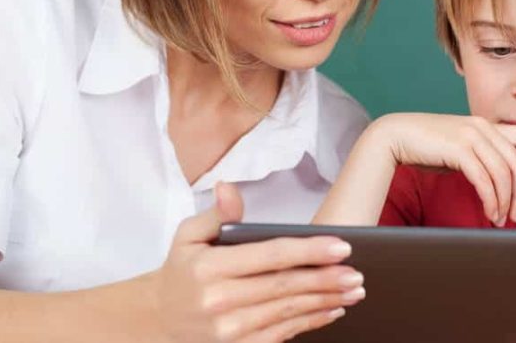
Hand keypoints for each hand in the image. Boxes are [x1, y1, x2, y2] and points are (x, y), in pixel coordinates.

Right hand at [157, 183, 365, 341]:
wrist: (159, 317)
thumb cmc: (182, 270)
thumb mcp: (188, 235)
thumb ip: (216, 214)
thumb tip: (228, 188)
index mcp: (210, 268)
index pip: (270, 256)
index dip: (309, 251)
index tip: (341, 246)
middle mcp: (219, 300)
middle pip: (285, 286)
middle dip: (326, 279)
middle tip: (357, 272)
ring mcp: (228, 330)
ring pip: (288, 312)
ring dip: (326, 301)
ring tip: (354, 290)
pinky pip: (281, 334)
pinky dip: (310, 323)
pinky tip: (332, 310)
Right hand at [369, 114, 515, 225]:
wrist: (393, 136)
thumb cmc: (424, 147)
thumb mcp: (458, 151)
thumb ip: (479, 159)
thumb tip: (495, 183)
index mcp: (485, 126)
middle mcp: (482, 127)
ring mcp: (471, 135)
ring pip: (503, 173)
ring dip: (505, 202)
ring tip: (500, 220)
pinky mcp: (458, 147)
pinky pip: (484, 178)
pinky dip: (490, 199)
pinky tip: (489, 212)